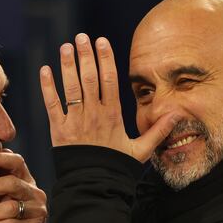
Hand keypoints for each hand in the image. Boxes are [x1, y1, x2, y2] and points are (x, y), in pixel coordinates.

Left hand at [39, 33, 175, 162]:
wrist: (94, 185)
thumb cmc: (116, 167)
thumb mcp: (141, 150)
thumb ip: (158, 131)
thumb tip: (178, 114)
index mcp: (113, 115)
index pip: (109, 80)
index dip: (105, 58)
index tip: (102, 41)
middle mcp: (94, 115)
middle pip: (89, 78)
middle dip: (85, 55)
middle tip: (81, 37)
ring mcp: (75, 121)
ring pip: (71, 87)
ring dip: (67, 65)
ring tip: (65, 47)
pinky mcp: (59, 130)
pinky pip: (51, 104)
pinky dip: (47, 87)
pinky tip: (44, 70)